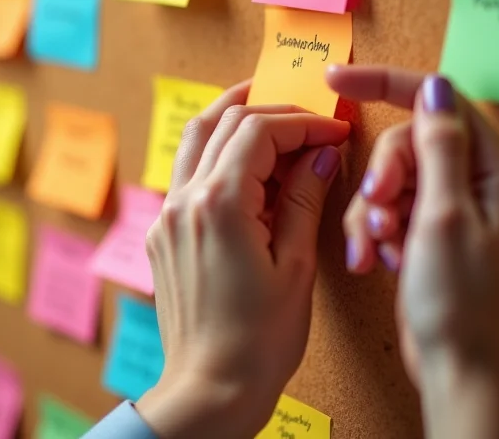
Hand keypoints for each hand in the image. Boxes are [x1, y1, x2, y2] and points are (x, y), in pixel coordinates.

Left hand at [137, 81, 349, 438]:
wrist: (208, 390)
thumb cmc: (258, 341)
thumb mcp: (296, 265)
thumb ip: (304, 198)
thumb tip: (321, 154)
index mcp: (219, 204)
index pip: (260, 131)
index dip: (302, 122)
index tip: (333, 130)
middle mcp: (184, 199)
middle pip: (225, 121)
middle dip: (272, 110)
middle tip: (309, 118)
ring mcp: (168, 213)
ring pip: (196, 135)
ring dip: (233, 116)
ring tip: (268, 108)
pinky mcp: (164, 229)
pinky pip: (189, 168)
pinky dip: (217, 149)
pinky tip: (245, 160)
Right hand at [327, 66, 498, 438]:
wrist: (455, 368)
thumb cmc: (459, 300)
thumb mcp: (444, 216)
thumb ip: (439, 146)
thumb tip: (434, 88)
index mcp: (492, 167)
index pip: (436, 98)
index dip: (384, 83)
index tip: (335, 80)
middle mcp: (474, 178)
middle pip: (407, 142)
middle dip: (382, 176)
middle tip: (378, 214)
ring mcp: (449, 202)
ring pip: (391, 175)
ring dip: (373, 210)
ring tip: (380, 247)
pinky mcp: (427, 226)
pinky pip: (387, 206)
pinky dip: (373, 229)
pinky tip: (376, 259)